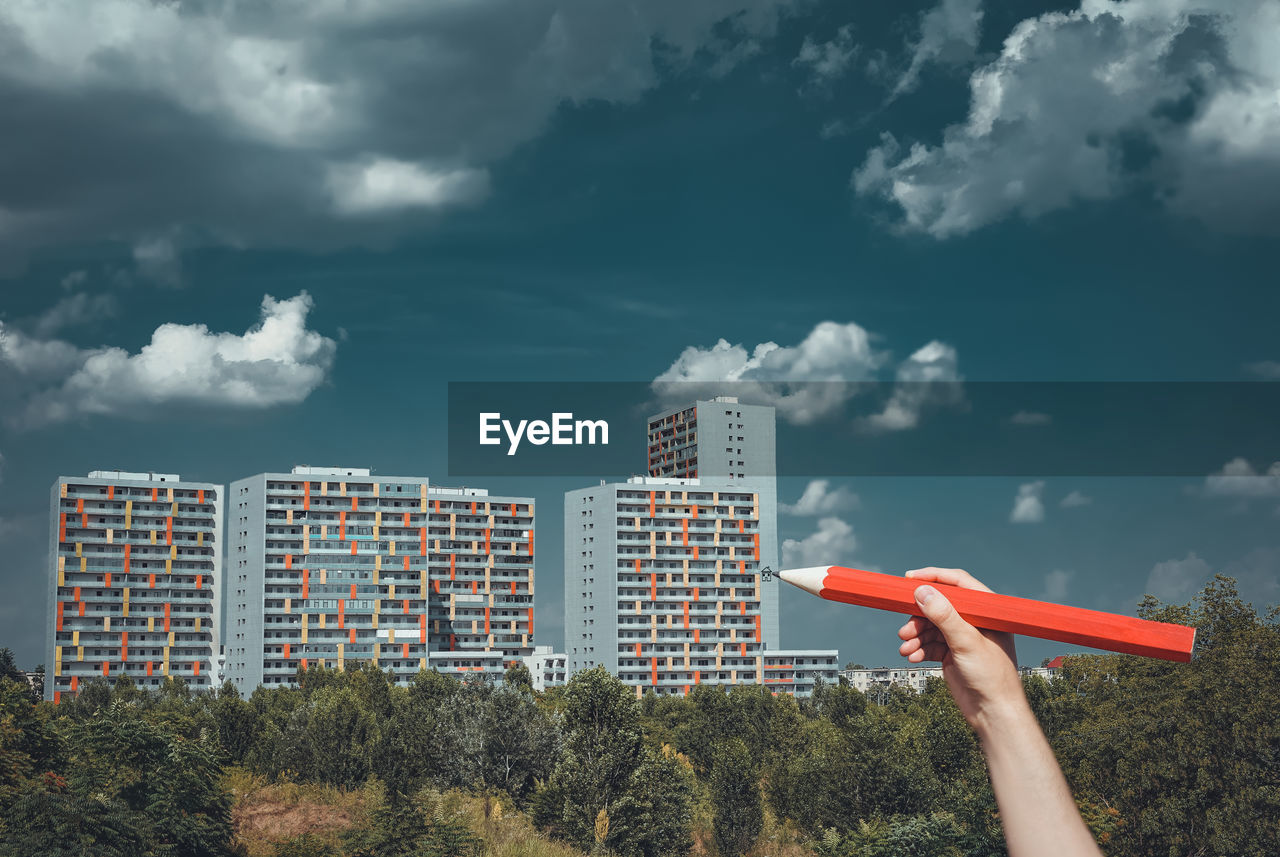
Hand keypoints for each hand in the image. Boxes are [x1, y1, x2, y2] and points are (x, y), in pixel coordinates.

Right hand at [897, 567, 1024, 733]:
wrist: (993, 714)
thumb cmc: (992, 677)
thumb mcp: (966, 642)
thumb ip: (944, 616)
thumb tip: (922, 592)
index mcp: (986, 612)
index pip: (958, 584)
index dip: (934, 578)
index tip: (909, 580)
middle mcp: (974, 622)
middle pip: (938, 606)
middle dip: (919, 617)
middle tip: (905, 629)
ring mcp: (962, 638)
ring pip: (931, 626)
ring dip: (916, 636)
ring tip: (906, 647)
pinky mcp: (952, 653)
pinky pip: (930, 644)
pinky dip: (919, 648)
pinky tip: (912, 657)